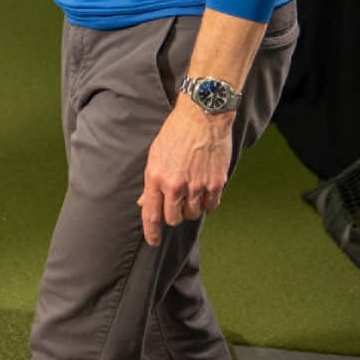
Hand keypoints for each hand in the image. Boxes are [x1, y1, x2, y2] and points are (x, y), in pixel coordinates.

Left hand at [137, 98, 232, 246]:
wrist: (202, 118)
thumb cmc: (175, 133)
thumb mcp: (155, 155)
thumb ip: (151, 182)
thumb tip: (143, 202)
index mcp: (156, 177)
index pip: (151, 214)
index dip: (152, 232)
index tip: (153, 242)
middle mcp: (176, 185)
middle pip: (173, 218)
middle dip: (173, 215)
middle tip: (176, 203)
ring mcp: (197, 186)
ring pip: (193, 214)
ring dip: (191, 208)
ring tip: (191, 191)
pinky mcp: (216, 184)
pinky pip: (211, 206)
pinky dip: (207, 203)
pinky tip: (204, 190)